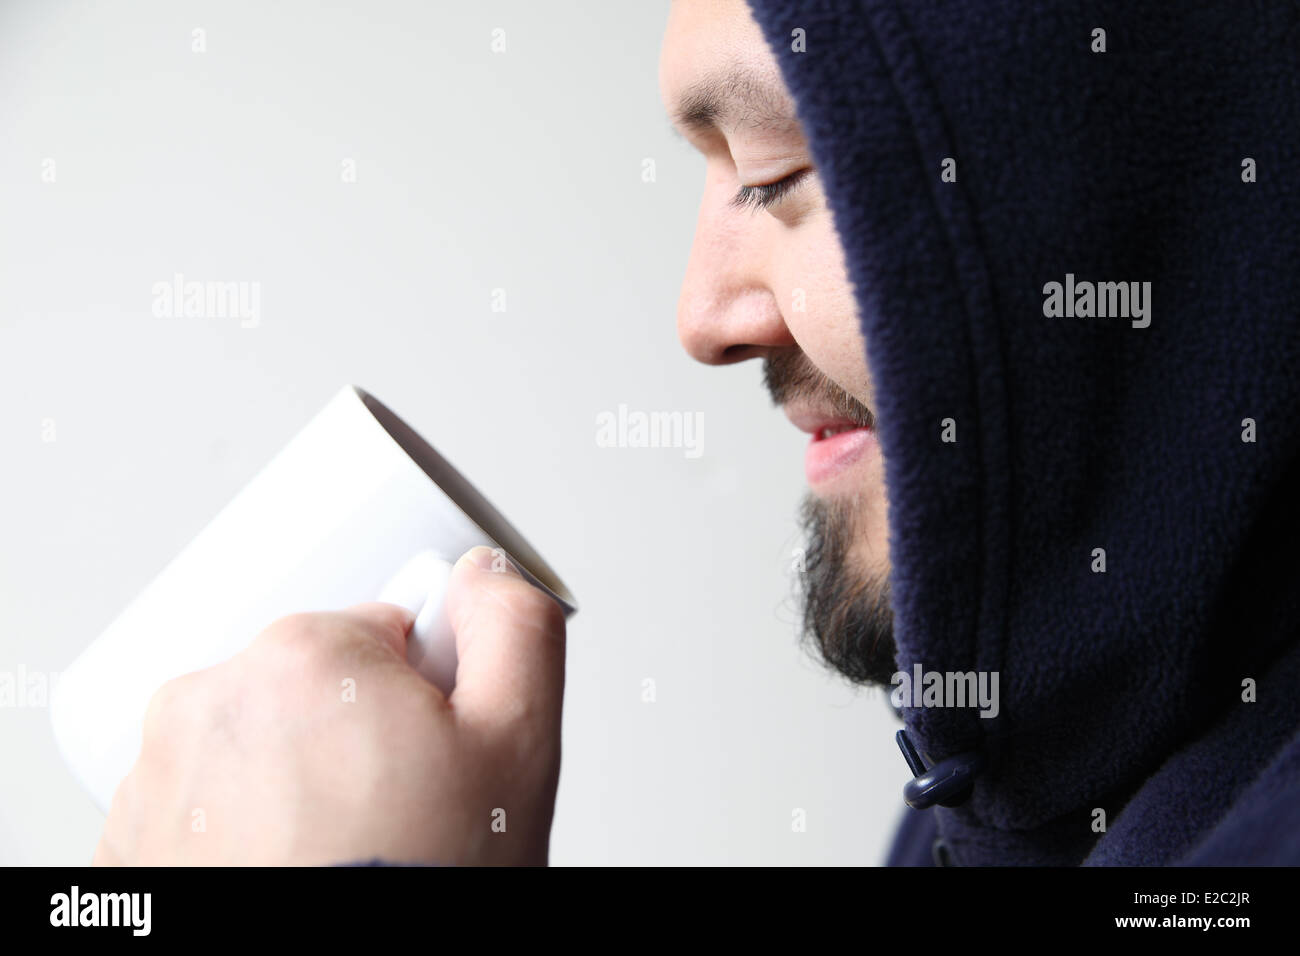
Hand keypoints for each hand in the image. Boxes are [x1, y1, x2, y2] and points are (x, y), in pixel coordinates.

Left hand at [92, 546, 565, 865]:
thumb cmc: (415, 885)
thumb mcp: (515, 746)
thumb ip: (514, 626)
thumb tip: (484, 571)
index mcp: (302, 657)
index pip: (384, 632)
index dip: (424, 693)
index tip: (429, 752)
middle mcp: (208, 701)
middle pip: (317, 684)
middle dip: (359, 731)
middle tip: (395, 810)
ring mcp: (159, 775)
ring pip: (261, 743)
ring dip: (297, 778)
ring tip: (340, 848)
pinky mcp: (133, 840)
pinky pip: (210, 800)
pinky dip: (247, 826)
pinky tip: (293, 867)